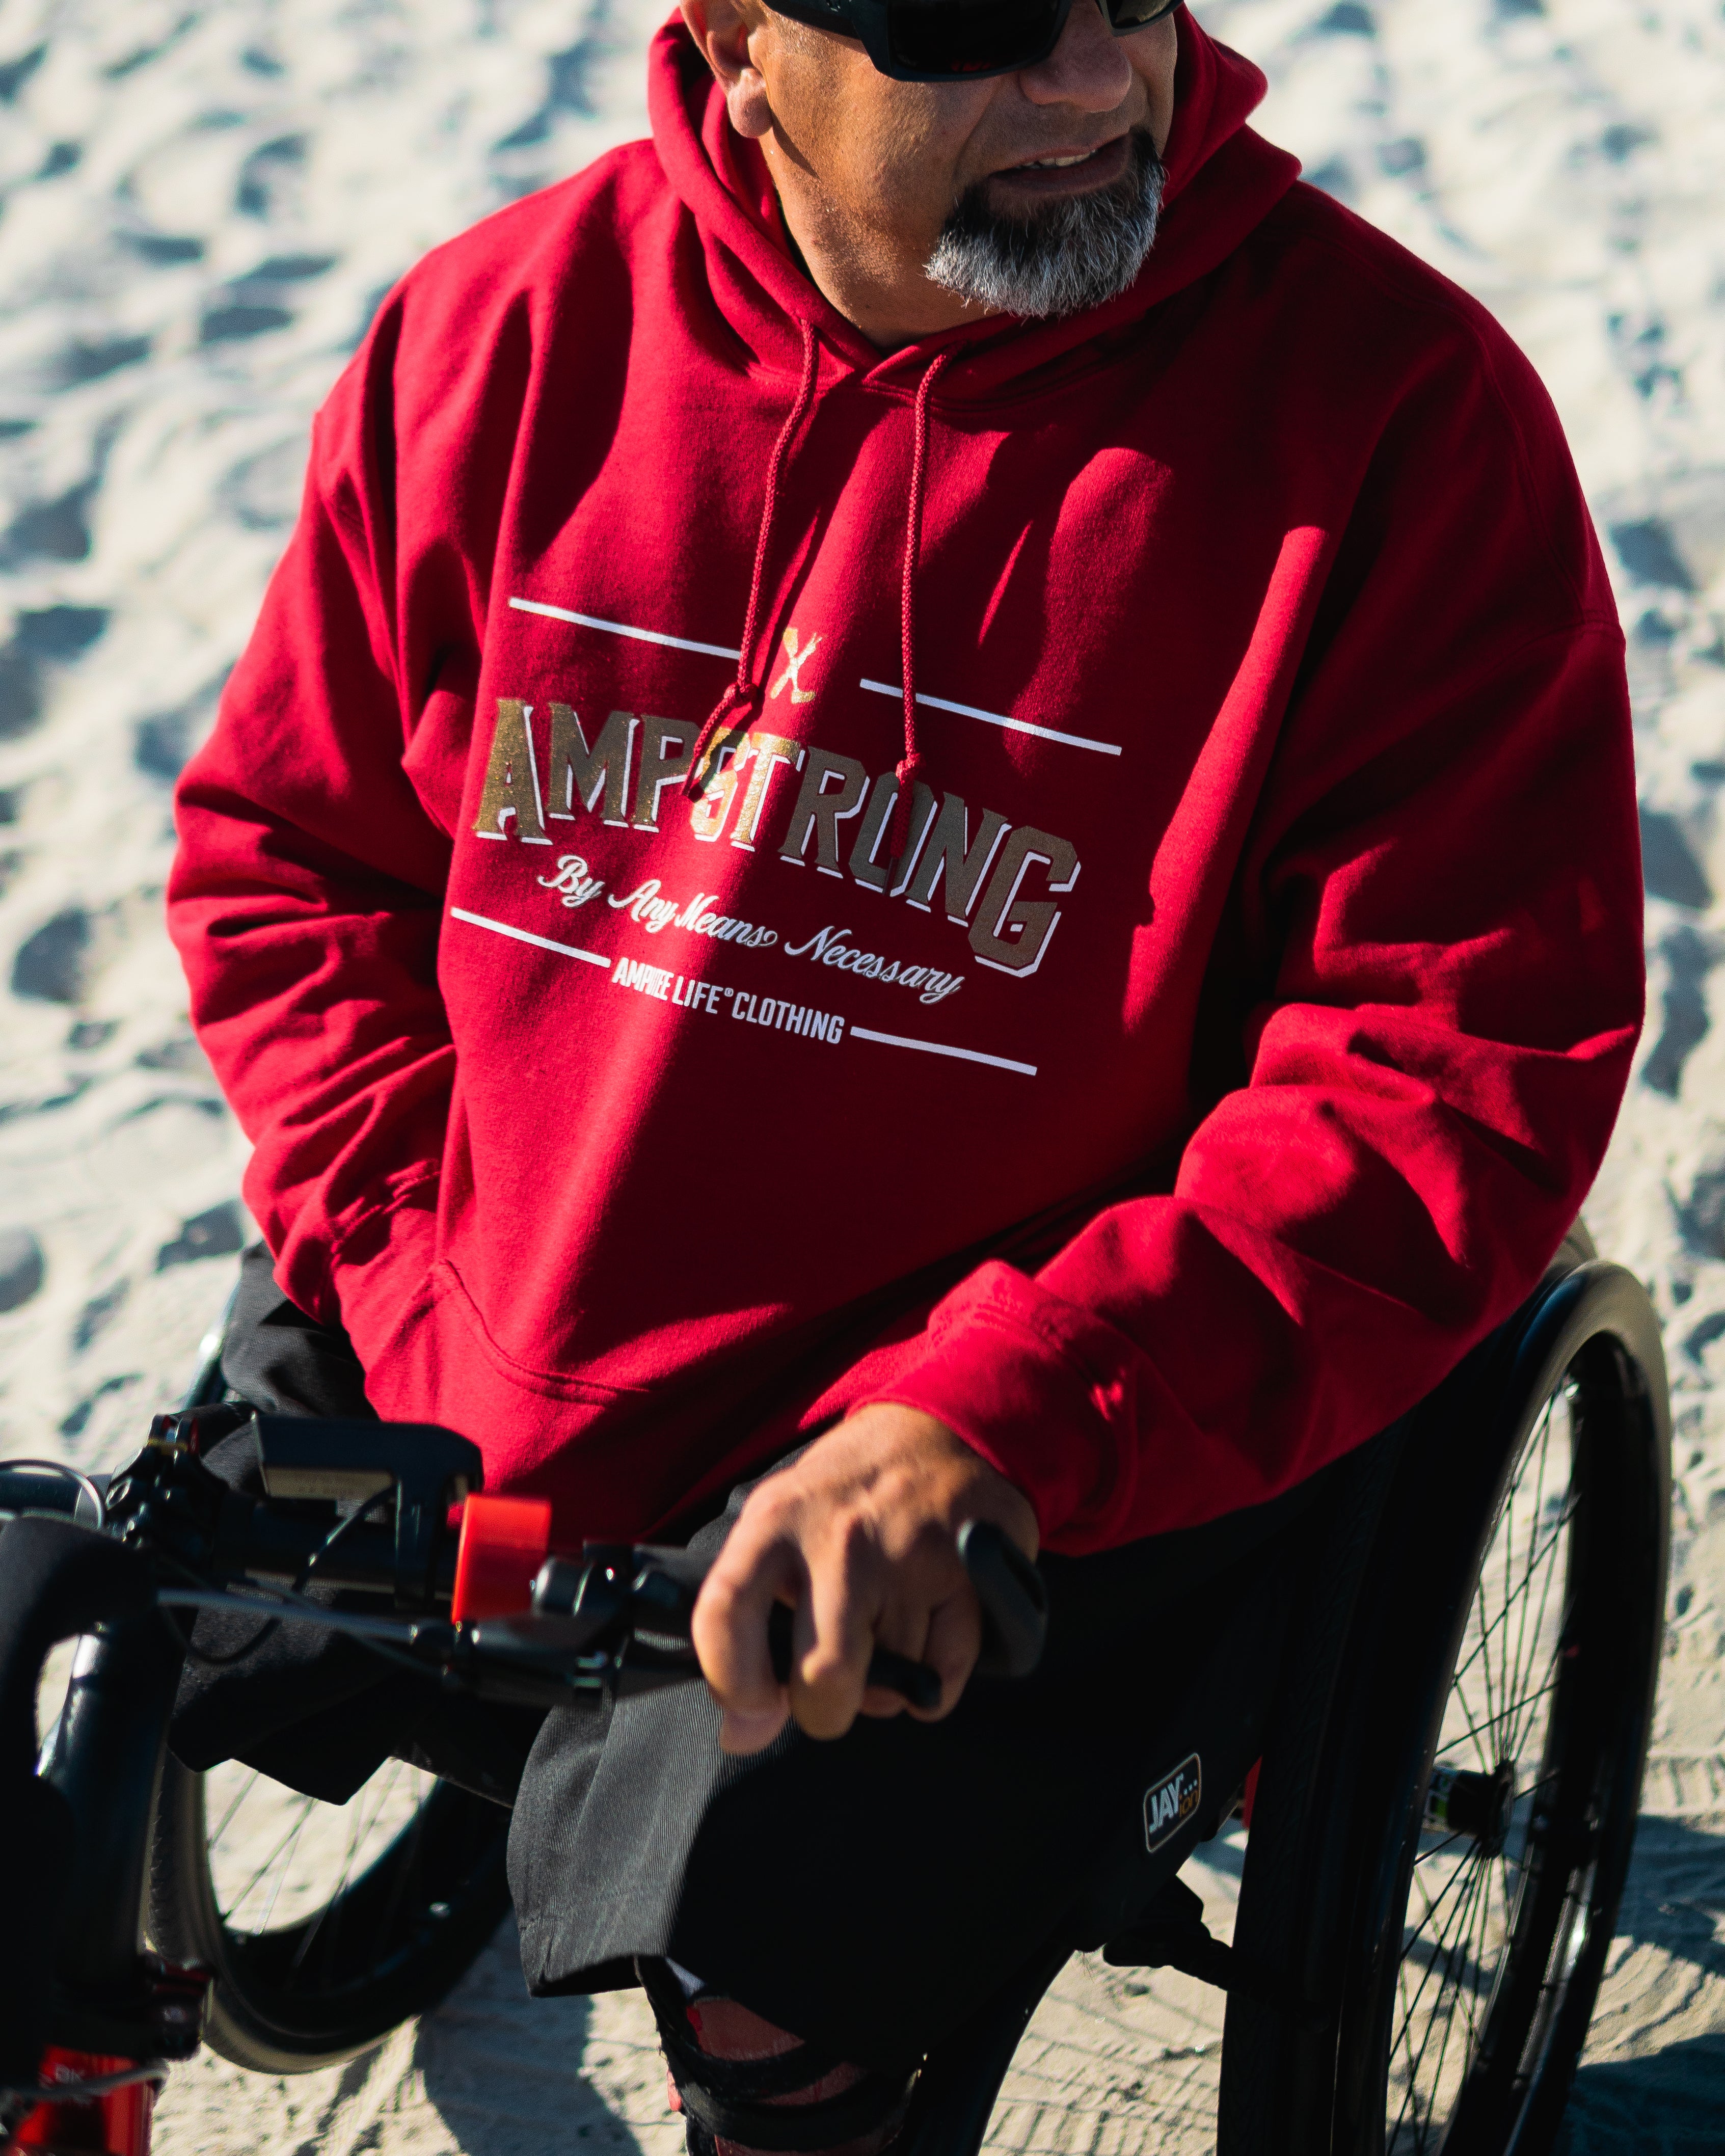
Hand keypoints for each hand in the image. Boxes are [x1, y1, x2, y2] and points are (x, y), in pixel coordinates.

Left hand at [690, 1405, 1038, 1754]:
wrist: (944, 1428)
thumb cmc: (847, 1493)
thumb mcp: (782, 1525)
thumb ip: (751, 1620)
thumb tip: (743, 1733)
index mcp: (776, 1518)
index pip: (726, 1612)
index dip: (732, 1680)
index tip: (749, 1707)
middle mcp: (841, 1536)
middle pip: (825, 1677)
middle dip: (825, 1711)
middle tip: (826, 1692)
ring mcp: (910, 1555)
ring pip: (892, 1684)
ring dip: (884, 1684)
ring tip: (882, 1627)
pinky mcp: (969, 1576)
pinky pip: (942, 1680)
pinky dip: (931, 1683)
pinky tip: (924, 1634)